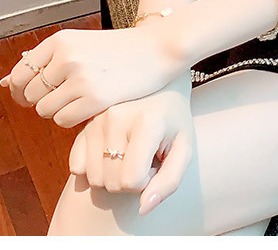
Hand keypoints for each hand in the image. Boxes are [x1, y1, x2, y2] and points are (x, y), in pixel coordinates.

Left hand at [0, 24, 184, 127]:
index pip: (20, 74)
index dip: (23, 89)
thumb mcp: (83, 43)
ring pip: (45, 110)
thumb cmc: (121, 49)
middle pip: (30, 95)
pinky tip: (90, 106)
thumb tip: (5, 83)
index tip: (38, 93)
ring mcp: (80, 78)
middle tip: (67, 96)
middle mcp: (67, 57)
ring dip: (59, 110)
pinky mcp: (94, 98)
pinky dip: (73, 118)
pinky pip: (63, 120)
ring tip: (82, 99)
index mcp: (61, 40)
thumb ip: (48, 61)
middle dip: (43, 101)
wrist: (159, 48)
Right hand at [68, 76, 194, 216]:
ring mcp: (96, 119)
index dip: (146, 181)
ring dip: (112, 175)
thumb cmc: (174, 120)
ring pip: (93, 178)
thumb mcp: (183, 148)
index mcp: (146, 121)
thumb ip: (169, 181)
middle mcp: (116, 116)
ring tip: (130, 152)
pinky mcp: (84, 124)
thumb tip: (144, 208)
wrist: (160, 86)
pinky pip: (77, 167)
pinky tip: (112, 150)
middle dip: (129, 180)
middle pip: (111, 182)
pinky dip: (95, 167)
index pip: (132, 181)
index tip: (155, 162)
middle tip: (144, 156)